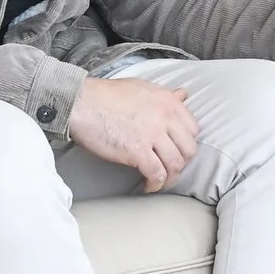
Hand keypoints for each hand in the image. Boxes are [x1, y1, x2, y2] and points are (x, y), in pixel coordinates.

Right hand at [70, 76, 200, 190]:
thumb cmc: (106, 95)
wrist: (82, 102)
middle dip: (182, 162)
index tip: (176, 149)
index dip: (186, 143)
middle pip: (189, 149)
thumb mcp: (142, 87)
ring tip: (160, 180)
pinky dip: (155, 184)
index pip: (193, 128)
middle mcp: (164, 117)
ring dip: (170, 177)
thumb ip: (165, 95)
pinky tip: (149, 186)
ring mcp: (152, 134)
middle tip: (170, 168)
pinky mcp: (137, 151)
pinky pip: (157, 174)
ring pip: (176, 164)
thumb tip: (183, 95)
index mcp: (167, 101)